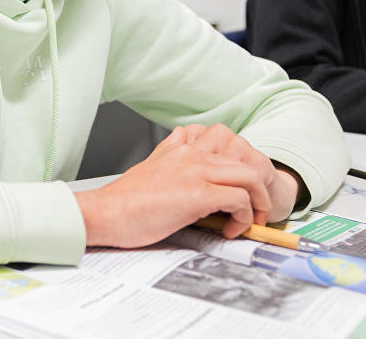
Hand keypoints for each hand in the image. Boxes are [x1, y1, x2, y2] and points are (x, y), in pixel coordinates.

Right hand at [74, 124, 276, 248]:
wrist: (106, 212)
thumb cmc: (125, 199)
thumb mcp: (149, 165)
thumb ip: (168, 150)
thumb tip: (180, 135)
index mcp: (181, 149)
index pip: (229, 151)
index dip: (243, 176)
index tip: (244, 196)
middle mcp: (192, 156)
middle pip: (246, 164)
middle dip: (260, 191)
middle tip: (256, 213)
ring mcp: (196, 173)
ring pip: (250, 178)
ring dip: (258, 204)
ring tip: (250, 222)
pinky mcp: (198, 194)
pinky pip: (240, 200)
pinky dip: (244, 218)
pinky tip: (229, 230)